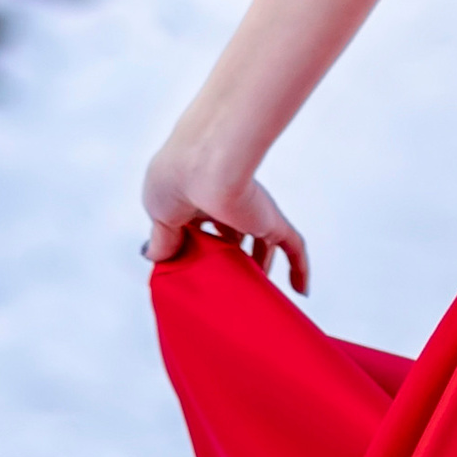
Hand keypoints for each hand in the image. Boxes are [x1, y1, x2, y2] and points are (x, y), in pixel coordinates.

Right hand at [141, 141, 310, 292]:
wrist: (208, 165)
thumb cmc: (174, 181)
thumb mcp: (158, 215)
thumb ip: (162, 240)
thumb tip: (154, 257)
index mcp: (192, 195)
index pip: (195, 227)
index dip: (192, 248)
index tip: (189, 272)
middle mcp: (223, 200)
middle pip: (229, 236)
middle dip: (227, 258)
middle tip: (222, 284)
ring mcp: (250, 212)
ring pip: (260, 243)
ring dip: (259, 266)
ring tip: (252, 291)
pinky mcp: (272, 221)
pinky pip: (293, 247)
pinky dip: (300, 268)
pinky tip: (301, 290)